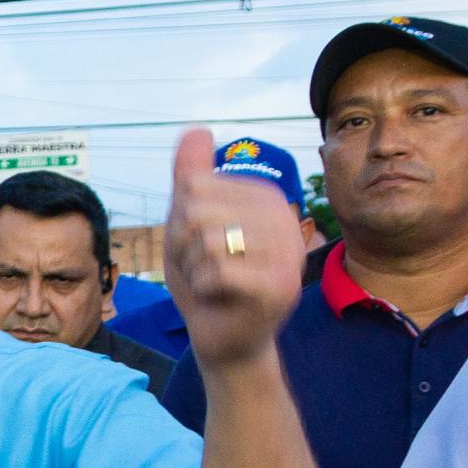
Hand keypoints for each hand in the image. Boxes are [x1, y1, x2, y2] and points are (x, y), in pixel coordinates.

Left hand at [163, 127, 303, 370]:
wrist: (223, 338)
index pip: (194, 187)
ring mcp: (286, 254)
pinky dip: (204, 288)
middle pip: (197, 211)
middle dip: (184, 245)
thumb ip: (192, 176)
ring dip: (194, 267)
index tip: (201, 245)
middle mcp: (283, 220)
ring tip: (212, 282)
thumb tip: (196, 129)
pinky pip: (218, 271)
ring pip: (207, 240)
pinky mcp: (279, 287)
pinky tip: (219, 297)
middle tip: (204, 268)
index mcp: (265, 198)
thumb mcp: (189, 222)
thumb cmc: (206, 279)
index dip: (180, 220)